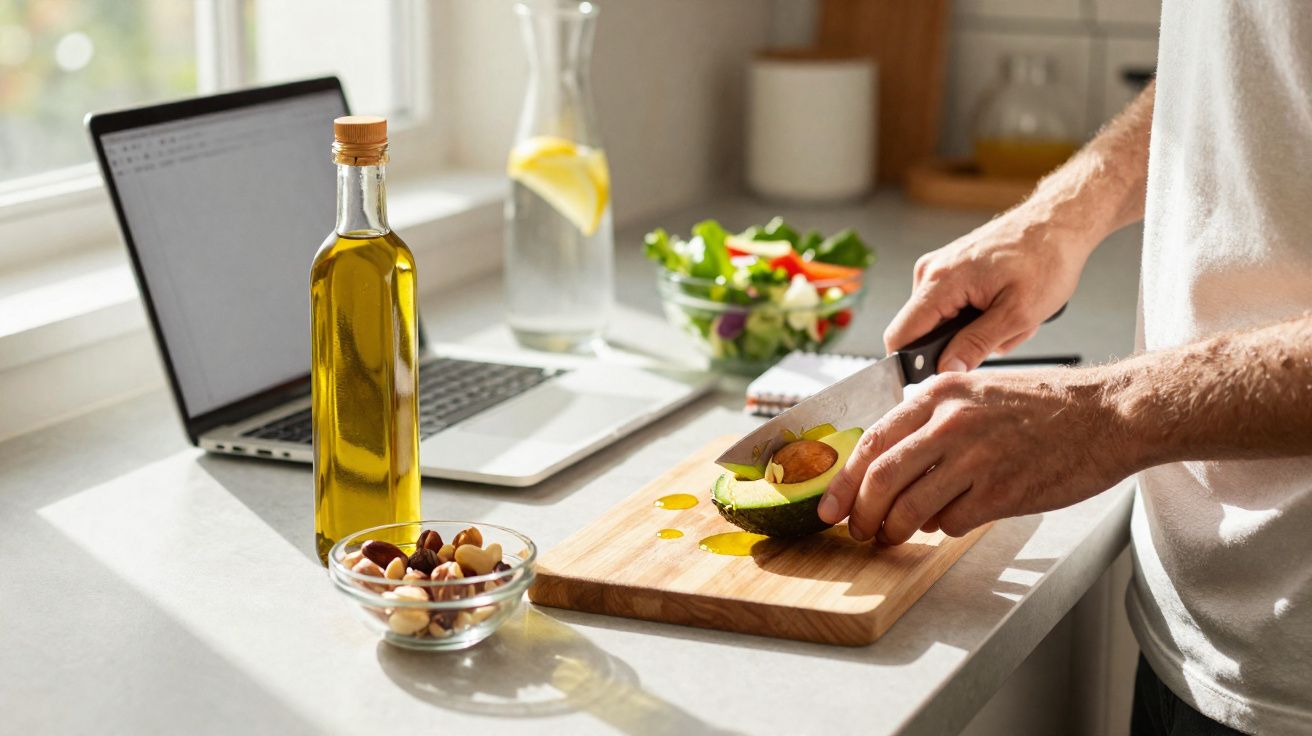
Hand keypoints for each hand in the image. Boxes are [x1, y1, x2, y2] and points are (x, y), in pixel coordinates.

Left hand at [816, 368, 1135, 542]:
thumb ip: (933, 418)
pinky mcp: (1000, 492)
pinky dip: (943, 528)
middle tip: (858, 531)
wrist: (1107, 414)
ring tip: (895, 536)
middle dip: (861, 515)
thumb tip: (892, 459)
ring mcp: (974, 459)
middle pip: (879, 480)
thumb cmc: (1047, 405)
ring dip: (895, 530)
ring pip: (908, 509)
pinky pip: (950, 523)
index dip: (843, 482)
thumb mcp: (977, 390)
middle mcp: (950, 423)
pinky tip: (953, 519)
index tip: (830, 506)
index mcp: (939, 394)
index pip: (871, 442)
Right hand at [884, 210, 1093, 371]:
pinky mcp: (950, 268)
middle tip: (1003, 335)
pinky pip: (951, 306)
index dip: (910, 365)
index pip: (900, 336)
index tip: (935, 380)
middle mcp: (930, 271)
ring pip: (941, 321)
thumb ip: (976, 345)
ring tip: (1010, 315)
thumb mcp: (1018, 314)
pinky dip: (978, 314)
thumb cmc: (1046, 259)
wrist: (1058, 221)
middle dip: (960, 345)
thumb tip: (945, 371)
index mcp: (940, 282)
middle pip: (922, 332)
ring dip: (975, 330)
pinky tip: (1003, 303)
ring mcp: (938, 267)